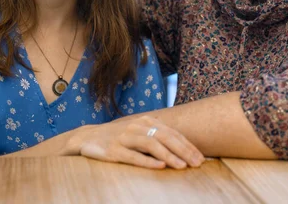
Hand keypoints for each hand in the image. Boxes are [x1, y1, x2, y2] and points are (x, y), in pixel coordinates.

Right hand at [76, 116, 204, 168]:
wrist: (87, 137)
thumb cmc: (119, 138)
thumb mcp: (139, 132)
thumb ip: (157, 136)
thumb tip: (182, 148)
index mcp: (146, 121)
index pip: (172, 133)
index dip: (187, 145)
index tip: (200, 157)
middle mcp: (137, 127)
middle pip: (165, 137)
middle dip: (184, 151)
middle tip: (197, 163)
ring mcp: (125, 137)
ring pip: (151, 145)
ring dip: (169, 155)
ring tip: (182, 166)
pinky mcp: (114, 150)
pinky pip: (133, 156)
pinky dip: (148, 161)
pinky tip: (160, 166)